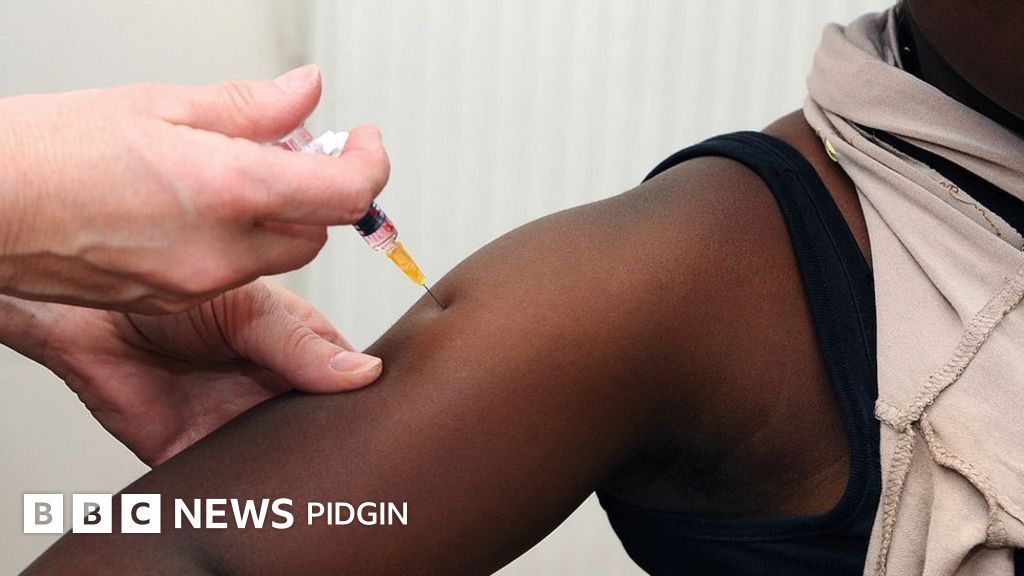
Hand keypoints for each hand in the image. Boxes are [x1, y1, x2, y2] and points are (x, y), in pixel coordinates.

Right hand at [0, 65, 389, 312]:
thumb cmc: (51, 149)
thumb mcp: (161, 103)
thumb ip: (251, 106)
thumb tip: (306, 92)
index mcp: (231, 189)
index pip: (346, 195)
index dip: (370, 165)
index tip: (363, 143)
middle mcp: (223, 248)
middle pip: (317, 231)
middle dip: (316, 191)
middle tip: (291, 150)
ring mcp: (197, 283)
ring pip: (277, 256)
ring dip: (276, 216)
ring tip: (231, 173)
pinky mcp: (171, 300)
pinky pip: (232, 273)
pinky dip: (236, 241)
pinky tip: (196, 208)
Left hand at [0, 280, 380, 464]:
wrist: (91, 319)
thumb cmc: (173, 296)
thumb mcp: (251, 311)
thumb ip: (301, 346)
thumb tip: (365, 374)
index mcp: (298, 347)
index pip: (351, 379)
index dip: (370, 397)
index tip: (391, 416)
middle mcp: (275, 389)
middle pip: (323, 426)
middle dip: (339, 442)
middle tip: (363, 458)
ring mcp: (241, 424)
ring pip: (286, 461)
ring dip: (301, 472)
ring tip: (323, 480)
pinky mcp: (200, 455)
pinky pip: (233, 484)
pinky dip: (250, 493)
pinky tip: (268, 493)